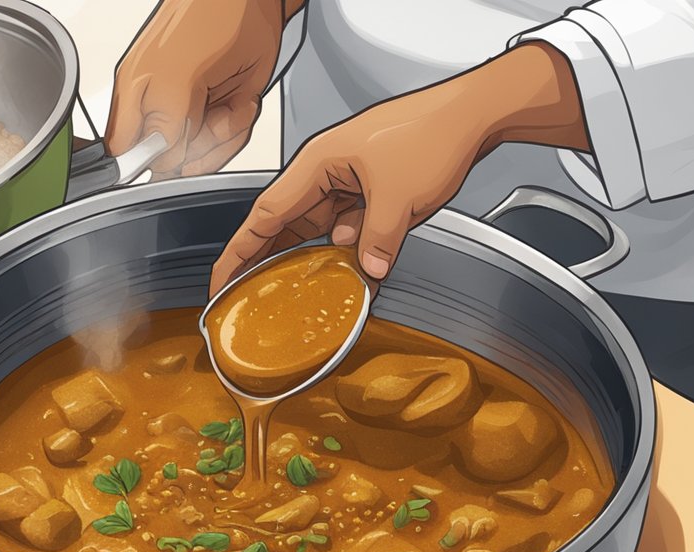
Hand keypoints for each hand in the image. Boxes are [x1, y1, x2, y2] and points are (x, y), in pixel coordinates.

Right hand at [106, 0, 301, 177]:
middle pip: (168, 162)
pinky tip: (240, 102)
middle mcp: (162, 108)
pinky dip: (240, 127)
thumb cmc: (210, 18)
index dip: (145, 163)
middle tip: (206, 120)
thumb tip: (160, 160)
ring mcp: (193, 112)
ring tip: (227, 107)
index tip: (172, 153)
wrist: (255, 2)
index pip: (124, 151)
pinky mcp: (222, 112)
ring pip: (201, 157)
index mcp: (135, 95)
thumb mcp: (177, 77)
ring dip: (222, 138)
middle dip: (194, 150)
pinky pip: (228, 143)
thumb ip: (163, 126)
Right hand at [210, 42, 589, 294]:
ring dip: (316, 256)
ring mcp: (346, 180)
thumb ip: (377, 241)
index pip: (263, 215)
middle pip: (284, 224)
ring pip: (318, 228)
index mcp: (316, 164)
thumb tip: (366, 271)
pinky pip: (346, 225)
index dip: (239, 252)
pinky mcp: (367, 188)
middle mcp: (324, 172)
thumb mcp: (400, 198)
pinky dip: (347, 247)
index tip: (221, 279)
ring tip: (306, 290)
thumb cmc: (432, 132)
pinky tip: (354, 268)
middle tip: (250, 296)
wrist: (472, 114)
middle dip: (269, 261)